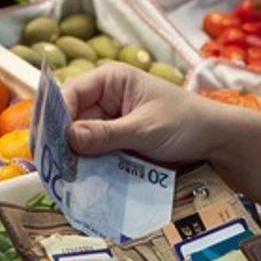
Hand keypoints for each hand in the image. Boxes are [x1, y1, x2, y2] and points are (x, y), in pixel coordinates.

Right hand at [62, 62, 255, 164]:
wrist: (215, 141)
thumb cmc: (186, 123)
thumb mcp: (146, 128)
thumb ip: (107, 134)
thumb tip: (69, 138)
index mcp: (110, 80)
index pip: (70, 94)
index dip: (54, 117)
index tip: (46, 144)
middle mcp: (104, 98)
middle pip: (69, 119)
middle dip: (60, 142)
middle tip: (49, 167)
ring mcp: (108, 122)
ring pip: (78, 140)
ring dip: (72, 158)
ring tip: (61, 178)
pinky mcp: (113, 143)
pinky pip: (92, 154)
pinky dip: (86, 167)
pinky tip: (78, 181)